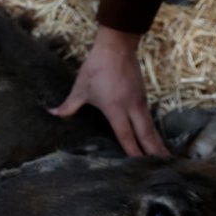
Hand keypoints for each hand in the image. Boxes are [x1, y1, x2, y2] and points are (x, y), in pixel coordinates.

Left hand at [50, 27, 167, 156]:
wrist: (116, 47)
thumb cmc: (97, 67)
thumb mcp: (80, 88)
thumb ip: (69, 105)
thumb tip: (52, 114)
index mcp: (116, 108)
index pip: (126, 136)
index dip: (133, 152)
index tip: (138, 167)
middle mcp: (132, 107)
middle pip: (146, 135)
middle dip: (154, 152)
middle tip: (163, 168)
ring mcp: (140, 101)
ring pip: (151, 127)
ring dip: (156, 143)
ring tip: (163, 158)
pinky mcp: (143, 96)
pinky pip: (149, 118)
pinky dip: (152, 131)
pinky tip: (153, 138)